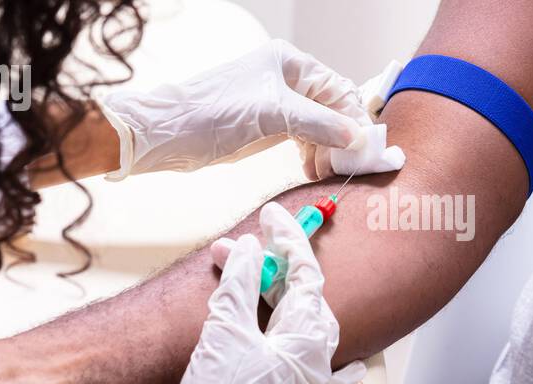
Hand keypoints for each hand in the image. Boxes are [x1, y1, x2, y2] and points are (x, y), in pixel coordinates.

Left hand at [99, 39, 368, 180]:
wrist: (169, 134)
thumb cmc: (214, 113)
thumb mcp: (273, 115)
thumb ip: (319, 124)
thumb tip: (355, 137)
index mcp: (290, 63)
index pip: (338, 88)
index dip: (354, 118)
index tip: (364, 148)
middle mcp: (286, 79)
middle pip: (331, 108)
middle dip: (342, 137)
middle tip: (346, 165)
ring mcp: (276, 103)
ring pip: (318, 126)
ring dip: (327, 150)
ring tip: (325, 171)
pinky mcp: (266, 126)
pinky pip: (302, 138)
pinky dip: (311, 153)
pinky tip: (312, 169)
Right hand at [167, 203, 364, 383]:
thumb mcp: (224, 331)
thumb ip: (242, 284)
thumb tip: (255, 248)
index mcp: (306, 339)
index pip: (305, 276)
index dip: (288, 241)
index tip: (272, 217)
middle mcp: (318, 362)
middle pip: (310, 300)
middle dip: (281, 271)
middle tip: (253, 249)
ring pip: (319, 332)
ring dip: (299, 303)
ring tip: (277, 282)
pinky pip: (332, 381)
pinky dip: (342, 367)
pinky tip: (354, 365)